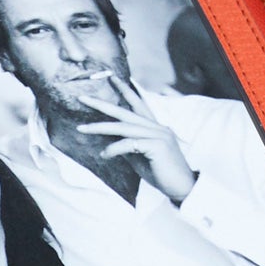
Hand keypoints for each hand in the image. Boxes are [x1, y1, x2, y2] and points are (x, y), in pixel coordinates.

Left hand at [75, 72, 196, 201]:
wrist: (182, 187)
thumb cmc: (161, 174)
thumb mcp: (140, 157)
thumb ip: (127, 146)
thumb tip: (108, 141)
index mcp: (155, 127)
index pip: (138, 104)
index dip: (125, 90)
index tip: (112, 78)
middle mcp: (157, 127)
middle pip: (125, 112)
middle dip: (102, 104)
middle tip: (82, 98)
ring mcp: (158, 135)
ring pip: (123, 128)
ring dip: (100, 128)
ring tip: (82, 129)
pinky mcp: (157, 146)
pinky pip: (129, 144)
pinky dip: (113, 149)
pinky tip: (104, 155)